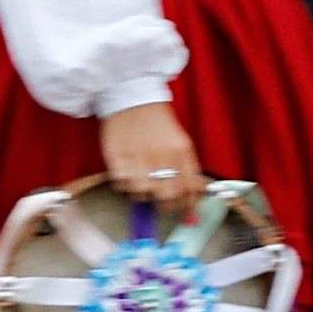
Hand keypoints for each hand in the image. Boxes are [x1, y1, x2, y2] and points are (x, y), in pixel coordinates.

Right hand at [99, 101, 203, 222]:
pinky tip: (128, 172)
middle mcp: (162, 155)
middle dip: (167, 205)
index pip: (191, 188)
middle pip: (167, 196)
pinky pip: (122, 185)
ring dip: (143, 192)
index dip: (189, 205)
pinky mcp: (116, 157)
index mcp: (182, 151)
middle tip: (163, 202)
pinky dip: (124, 184)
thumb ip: (189, 169)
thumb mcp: (180, 142)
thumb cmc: (157, 124)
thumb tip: (196, 196)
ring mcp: (138, 157)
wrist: (132, 99)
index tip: (187, 212)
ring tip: (143, 180)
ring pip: (142, 193)